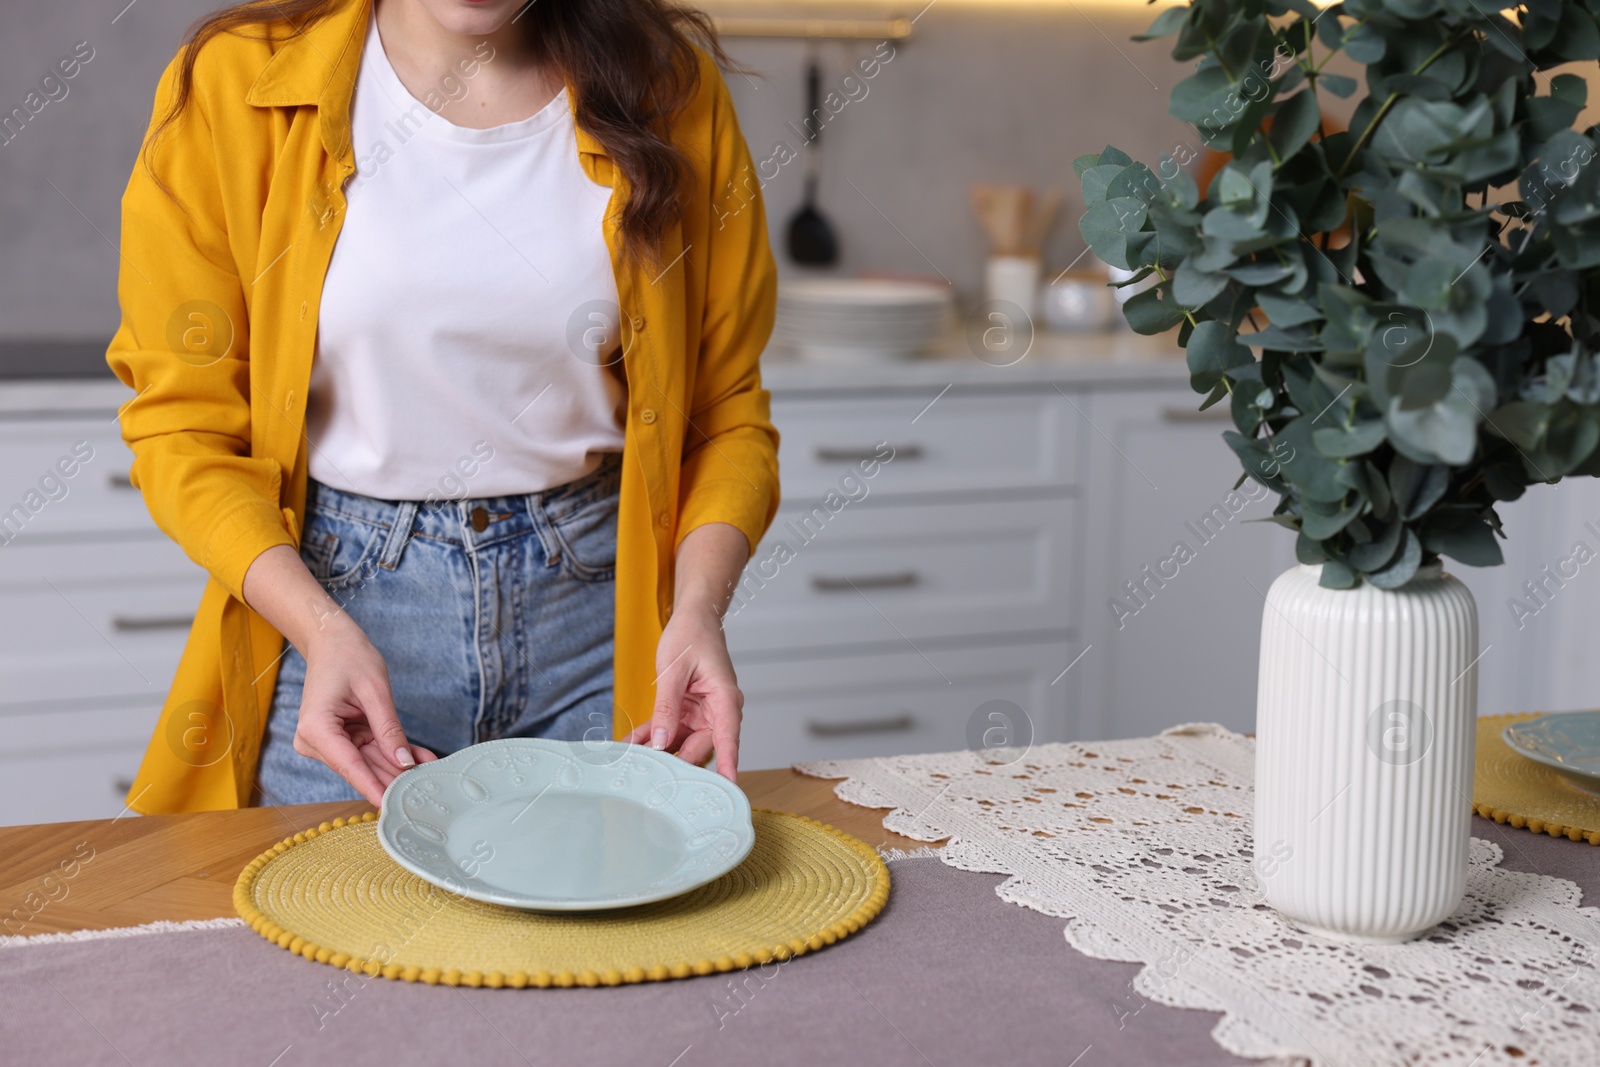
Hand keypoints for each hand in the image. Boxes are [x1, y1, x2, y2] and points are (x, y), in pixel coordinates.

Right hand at [293, 620, 437, 805]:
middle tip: (425, 789)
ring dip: (398, 765)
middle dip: (393, 777)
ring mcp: (325, 742)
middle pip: (360, 767)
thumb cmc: (348, 657)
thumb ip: (389, 729)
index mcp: (316, 728)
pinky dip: (393, 752)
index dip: (374, 786)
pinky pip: (369, 751)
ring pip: (368, 762)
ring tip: (430, 771)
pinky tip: (420, 758)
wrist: (331, 642)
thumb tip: (404, 763)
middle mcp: (314, 740)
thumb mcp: (376, 691)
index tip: (392, 807)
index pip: (350, 765)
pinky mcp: (337, 739)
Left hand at [627, 603, 742, 780]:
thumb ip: (667, 708)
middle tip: (652, 777)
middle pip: (700, 745)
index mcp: (725, 699)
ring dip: (658, 750)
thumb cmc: (692, 636)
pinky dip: (652, 735)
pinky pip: (669, 728)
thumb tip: (661, 741)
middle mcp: (717, 710)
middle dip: (676, 761)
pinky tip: (632, 743)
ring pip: (681, 741)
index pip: (727, 738)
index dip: (727, 764)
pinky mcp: (687, 710)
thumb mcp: (674, 671)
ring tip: (632, 760)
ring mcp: (702, 712)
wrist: (693, 618)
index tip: (727, 786)